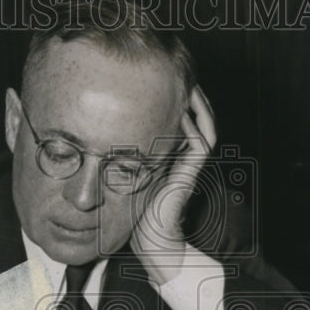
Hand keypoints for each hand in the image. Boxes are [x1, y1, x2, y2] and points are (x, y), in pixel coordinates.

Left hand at [131, 85, 216, 284]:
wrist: (149, 237)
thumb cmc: (133, 208)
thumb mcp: (127, 170)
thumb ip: (125, 151)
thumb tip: (103, 129)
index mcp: (174, 152)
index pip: (183, 116)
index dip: (177, 97)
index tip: (161, 78)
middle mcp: (186, 155)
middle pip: (199, 114)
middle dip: (189, 92)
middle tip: (177, 72)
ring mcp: (191, 164)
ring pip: (205, 123)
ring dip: (197, 103)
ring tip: (186, 83)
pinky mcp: (191, 172)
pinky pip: (201, 142)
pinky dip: (194, 124)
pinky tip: (181, 111)